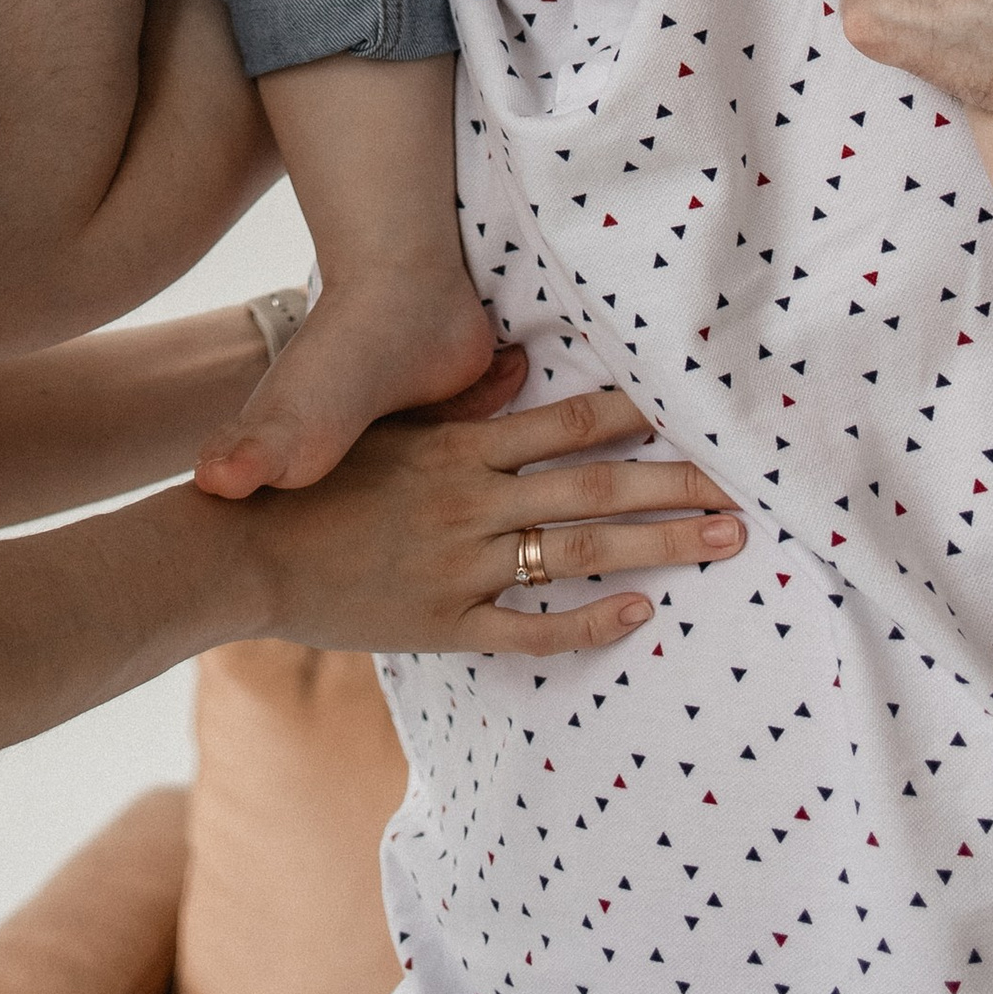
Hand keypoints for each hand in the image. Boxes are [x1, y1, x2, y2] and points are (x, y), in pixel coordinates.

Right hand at [253, 375, 743, 658]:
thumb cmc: (314, 483)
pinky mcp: (445, 622)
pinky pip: (532, 627)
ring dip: (658, 544)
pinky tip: (640, 612)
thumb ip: (460, 404)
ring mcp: (463, 566)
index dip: (635, 417)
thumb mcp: (387, 426)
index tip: (696, 413)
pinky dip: (589, 621)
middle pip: (595, 488)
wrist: (246, 554)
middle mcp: (472, 504)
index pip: (567, 424)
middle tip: (746, 489)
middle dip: (675, 485)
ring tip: (723, 541)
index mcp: (459, 450)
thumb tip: (522, 367)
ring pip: (581, 553)